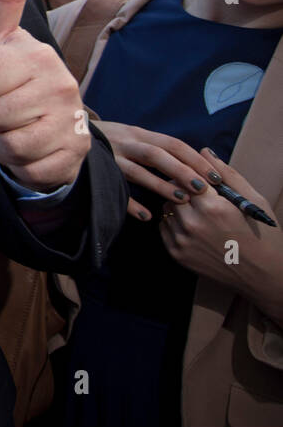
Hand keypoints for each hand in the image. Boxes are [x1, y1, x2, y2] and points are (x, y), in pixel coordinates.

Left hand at [0, 0, 89, 191]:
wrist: (48, 120)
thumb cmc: (11, 74)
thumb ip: (1, 1)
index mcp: (40, 56)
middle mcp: (63, 87)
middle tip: (3, 104)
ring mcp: (71, 124)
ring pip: (7, 145)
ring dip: (0, 140)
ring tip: (14, 124)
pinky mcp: (71, 157)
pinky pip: (24, 168)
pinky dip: (17, 163)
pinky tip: (28, 145)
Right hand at [94, 120, 211, 220]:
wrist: (68, 133)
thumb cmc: (110, 140)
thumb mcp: (132, 136)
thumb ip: (155, 147)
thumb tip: (191, 162)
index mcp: (139, 134)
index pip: (173, 144)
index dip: (195, 159)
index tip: (216, 176)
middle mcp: (125, 143)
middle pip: (157, 155)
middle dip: (182, 171)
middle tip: (204, 188)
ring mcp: (110, 157)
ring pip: (137, 171)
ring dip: (160, 185)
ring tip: (181, 201)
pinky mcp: (96, 172)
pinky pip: (114, 189)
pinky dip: (130, 203)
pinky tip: (145, 216)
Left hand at [161, 148, 282, 321]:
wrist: (263, 275)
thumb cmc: (262, 234)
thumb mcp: (251, 200)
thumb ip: (226, 174)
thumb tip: (204, 151)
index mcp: (213, 207)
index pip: (186, 177)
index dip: (192, 176)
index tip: (200, 179)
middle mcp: (193, 223)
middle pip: (172, 191)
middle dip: (183, 189)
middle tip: (198, 195)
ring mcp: (182, 240)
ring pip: (166, 209)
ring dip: (177, 206)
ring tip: (197, 211)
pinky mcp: (176, 254)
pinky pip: (164, 227)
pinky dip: (173, 223)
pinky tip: (192, 226)